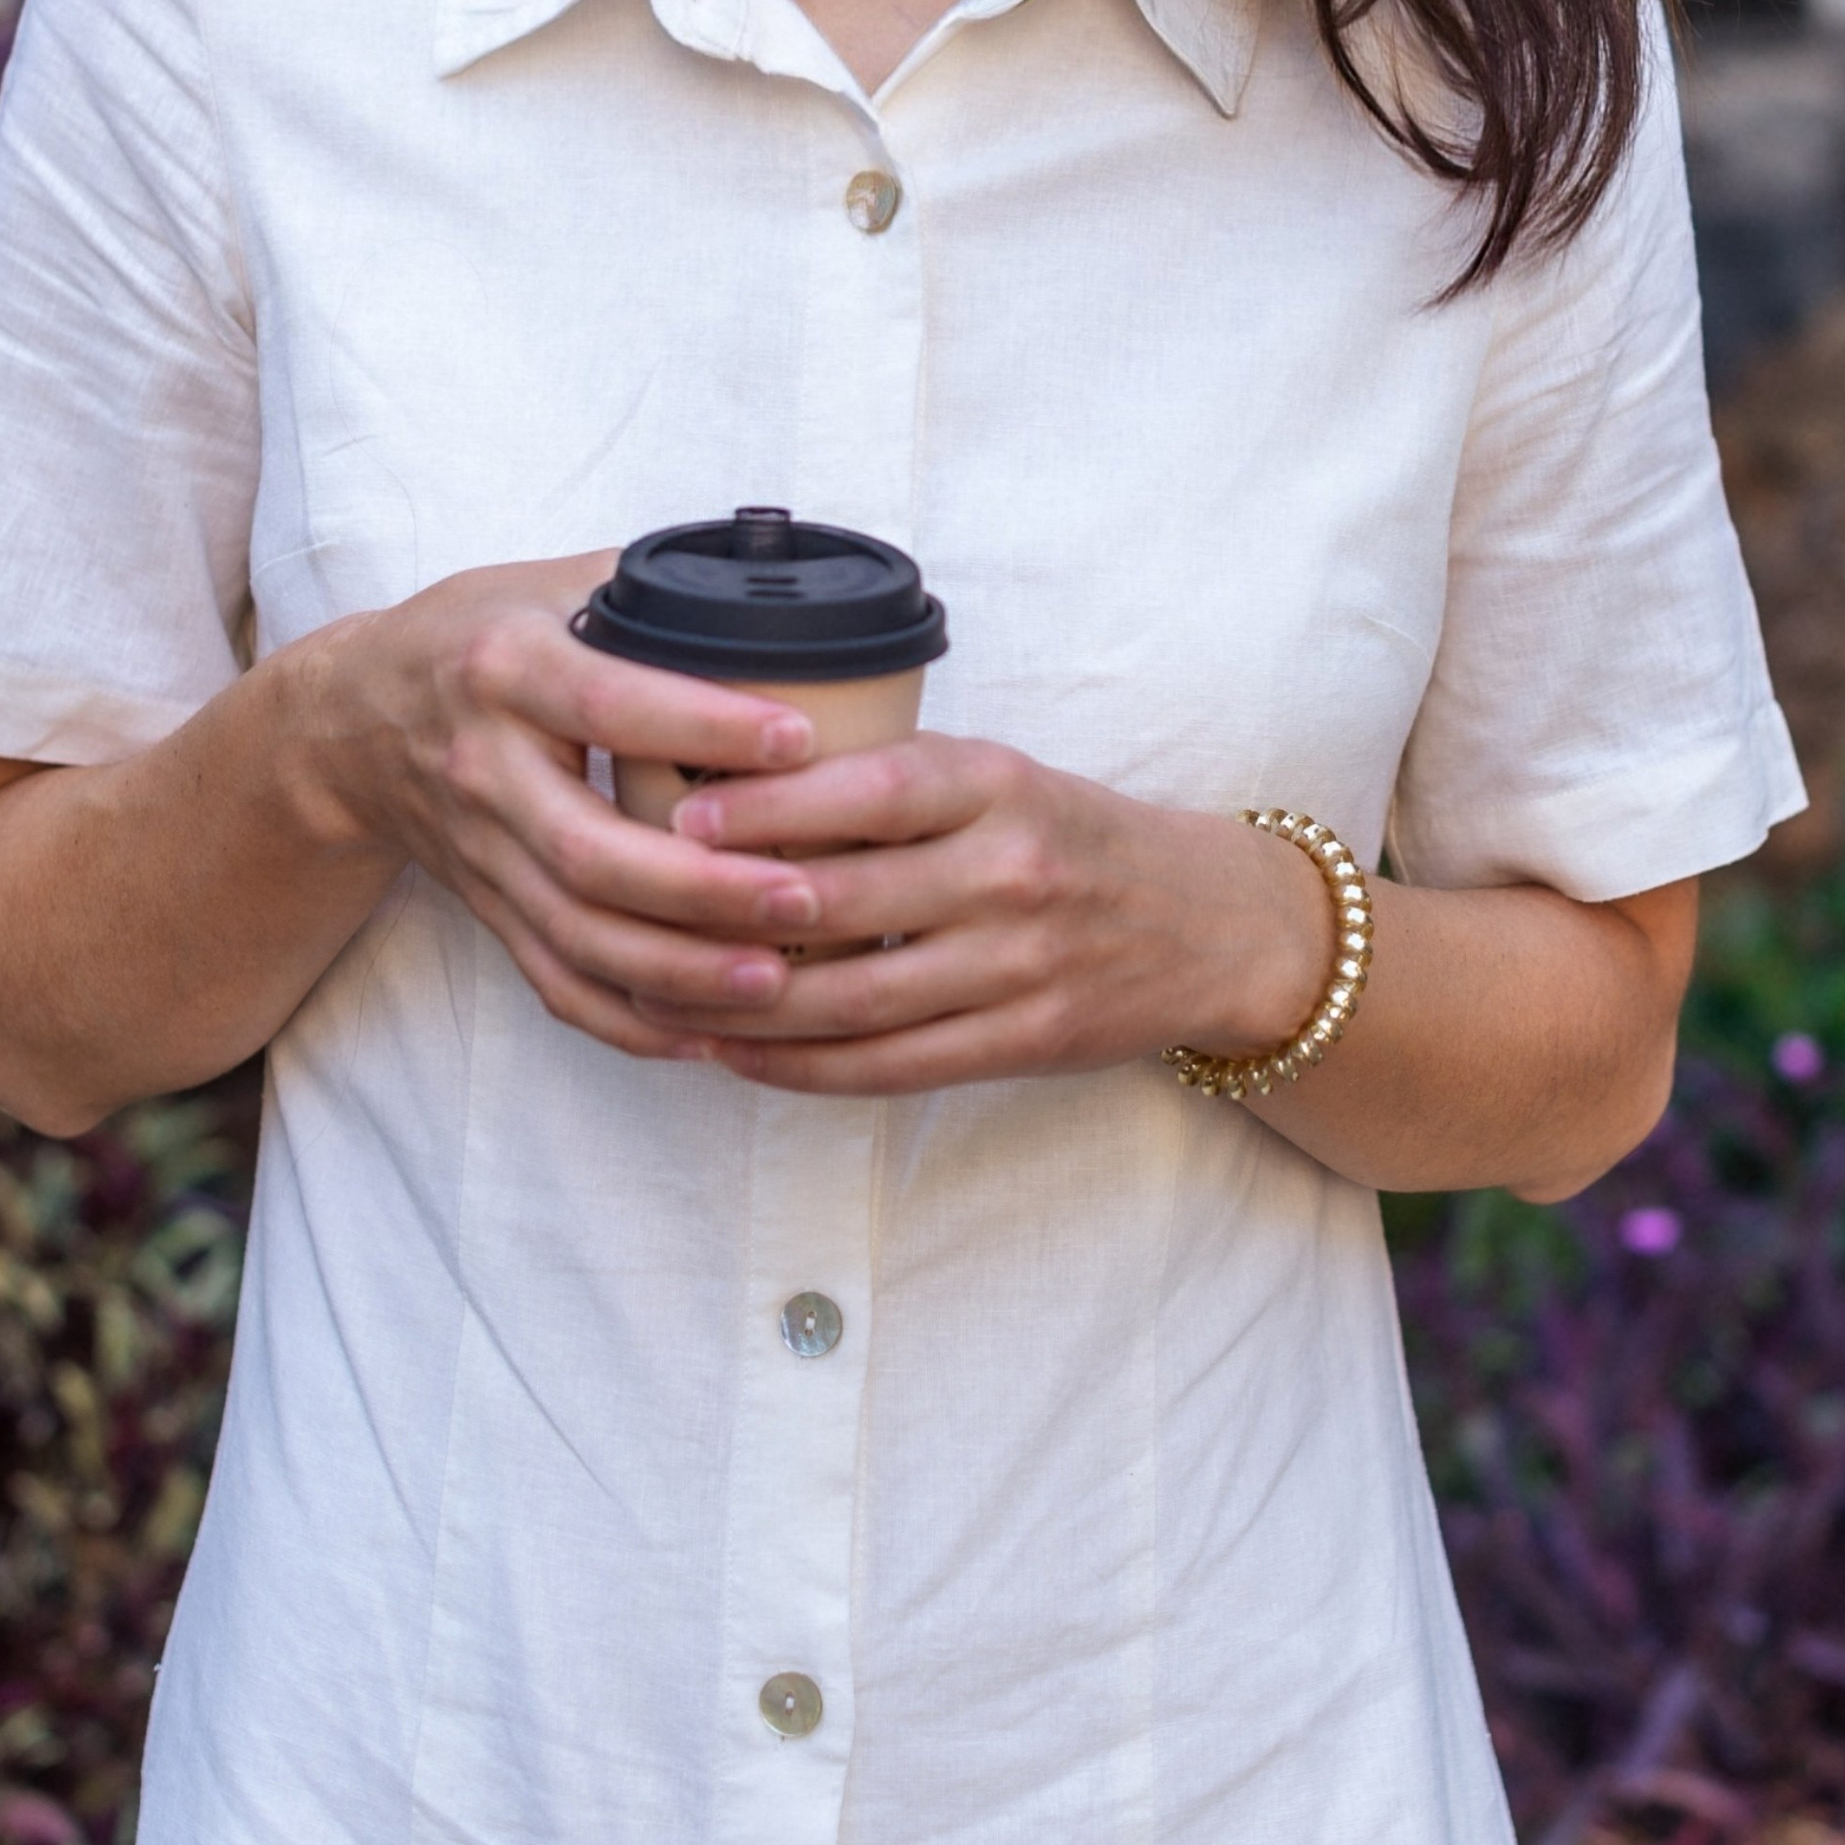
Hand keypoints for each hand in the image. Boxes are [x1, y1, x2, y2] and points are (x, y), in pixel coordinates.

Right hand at [297, 555, 867, 1064]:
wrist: (350, 722)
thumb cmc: (478, 638)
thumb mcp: (548, 584)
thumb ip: (654, 591)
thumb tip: (785, 596)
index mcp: (506, 667)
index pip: (608, 704)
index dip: (703, 726)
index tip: (800, 740)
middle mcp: (485, 768)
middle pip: (589, 851)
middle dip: (703, 887)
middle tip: (806, 895)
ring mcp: (481, 852)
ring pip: (576, 935)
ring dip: (678, 970)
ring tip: (775, 981)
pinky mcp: (487, 911)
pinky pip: (557, 982)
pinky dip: (632, 1021)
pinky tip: (712, 1033)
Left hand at [635, 734, 1333, 1096]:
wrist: (1209, 924)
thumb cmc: (1072, 838)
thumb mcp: (1002, 778)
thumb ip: (896, 784)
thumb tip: (731, 784)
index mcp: (1000, 783)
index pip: (874, 789)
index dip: (773, 807)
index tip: (682, 815)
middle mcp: (1013, 870)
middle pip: (846, 901)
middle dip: (729, 914)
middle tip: (635, 914)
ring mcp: (1021, 963)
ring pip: (855, 999)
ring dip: (745, 1007)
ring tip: (661, 996)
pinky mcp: (1024, 1039)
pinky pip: (891, 1065)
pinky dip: (803, 1066)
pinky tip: (737, 1055)